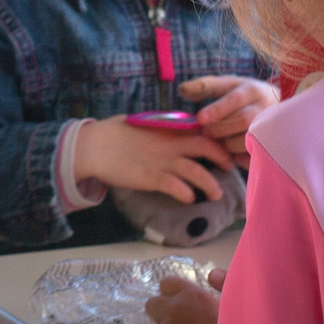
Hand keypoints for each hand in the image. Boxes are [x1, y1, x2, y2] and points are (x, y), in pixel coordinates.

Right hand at [73, 115, 231, 203]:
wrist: (94, 146)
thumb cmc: (114, 134)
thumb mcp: (143, 125)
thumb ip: (162, 128)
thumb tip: (176, 130)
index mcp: (168, 128)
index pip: (201, 129)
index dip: (217, 138)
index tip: (224, 147)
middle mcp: (169, 143)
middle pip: (206, 147)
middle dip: (222, 157)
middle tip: (229, 168)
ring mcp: (161, 161)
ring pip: (196, 171)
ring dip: (210, 183)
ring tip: (216, 194)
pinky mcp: (151, 177)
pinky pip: (176, 186)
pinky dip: (187, 193)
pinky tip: (190, 199)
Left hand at [177, 75, 279, 164]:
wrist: (280, 107)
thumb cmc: (244, 95)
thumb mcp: (228, 85)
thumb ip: (205, 86)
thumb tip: (182, 90)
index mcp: (252, 90)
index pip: (235, 99)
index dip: (217, 109)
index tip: (200, 118)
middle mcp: (266, 108)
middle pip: (241, 121)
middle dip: (219, 129)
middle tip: (206, 131)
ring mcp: (272, 129)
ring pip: (245, 141)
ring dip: (227, 144)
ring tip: (221, 139)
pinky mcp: (273, 148)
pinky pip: (251, 157)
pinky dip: (237, 157)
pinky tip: (233, 150)